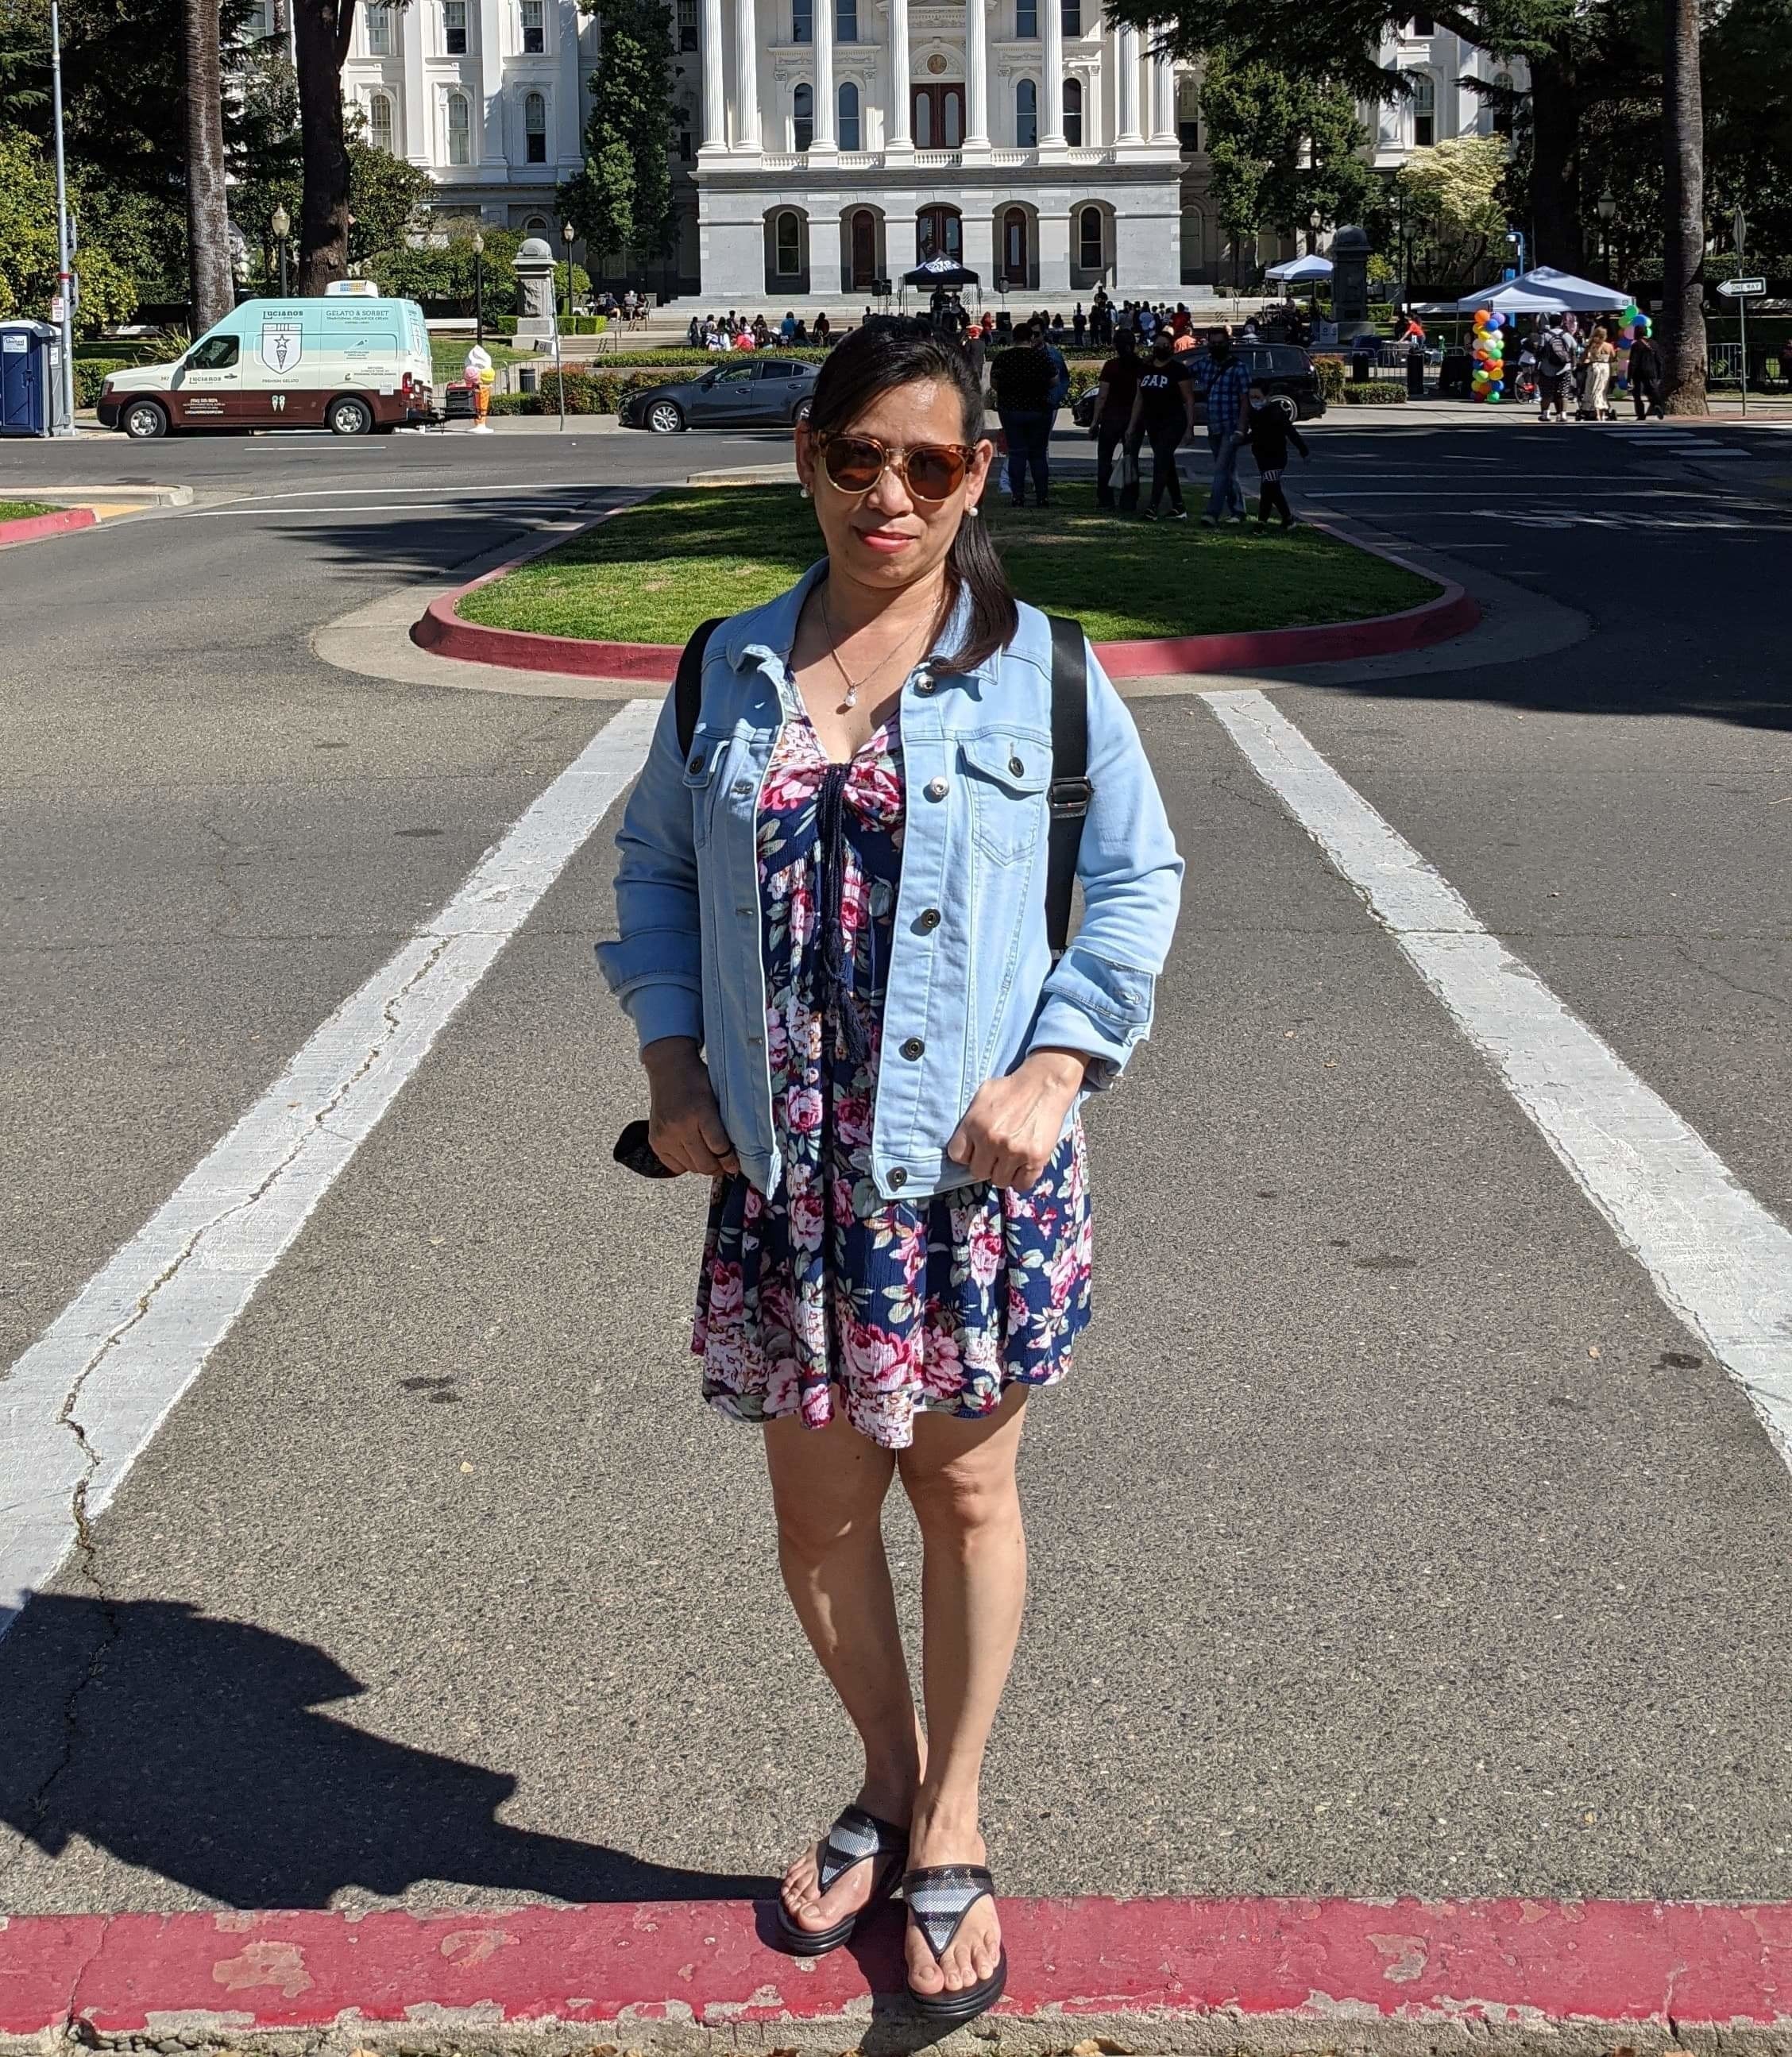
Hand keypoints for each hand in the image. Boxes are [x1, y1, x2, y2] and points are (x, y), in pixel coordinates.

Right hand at [643, 1037, 739, 1177]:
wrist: (668, 1068)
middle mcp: (680, 1126)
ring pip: (690, 1167)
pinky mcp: (655, 1141)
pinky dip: (686, 1163)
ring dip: (702, 1165)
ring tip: (710, 1157)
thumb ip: (726, 1122)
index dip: (730, 1161)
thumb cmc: (697, 1079)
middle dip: (718, 1167)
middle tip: (725, 1165)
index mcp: (700, 1112)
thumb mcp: (717, 1094)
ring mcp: (665, 1135)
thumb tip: (737, 1151)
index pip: (719, 1148)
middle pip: (704, 1163)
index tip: (736, 1165)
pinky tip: (692, 1152)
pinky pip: (674, 1166)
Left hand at [946, 1050, 1086, 1191]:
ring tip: (1010, 1159)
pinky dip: (1021, 1179)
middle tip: (996, 1155)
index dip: (967, 1154)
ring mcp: (1013, 1151)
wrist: (1046, 1083)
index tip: (976, 1150)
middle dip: (986, 1164)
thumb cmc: (1013, 1088)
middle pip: (978, 1172)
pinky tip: (1023, 1166)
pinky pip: (1022, 1185)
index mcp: (974, 1124)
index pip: (957, 1156)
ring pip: (999, 1181)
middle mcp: (991, 1139)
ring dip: (1004, 1172)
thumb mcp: (983, 1096)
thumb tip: (964, 1145)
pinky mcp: (1035, 1159)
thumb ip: (969, 1121)